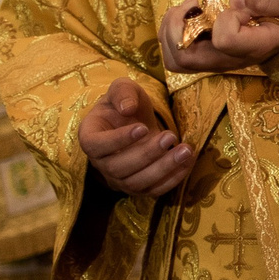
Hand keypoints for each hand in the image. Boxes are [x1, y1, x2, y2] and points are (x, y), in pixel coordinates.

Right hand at [78, 78, 194, 196]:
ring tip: (185, 150)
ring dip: (163, 169)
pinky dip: (172, 179)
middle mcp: (100, 164)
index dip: (118, 140)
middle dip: (147, 154)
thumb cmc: (125, 103)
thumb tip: (128, 108)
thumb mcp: (122, 88)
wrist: (135, 122)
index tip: (143, 127)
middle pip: (119, 168)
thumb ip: (122, 92)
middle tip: (170, 136)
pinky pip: (153, 191)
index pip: (97, 146)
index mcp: (90, 137)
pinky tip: (188, 162)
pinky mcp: (138, 188)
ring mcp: (119, 179)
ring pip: (137, 183)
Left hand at [160, 0, 278, 74]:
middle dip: (178, 26)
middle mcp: (228, 60)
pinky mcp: (203, 60)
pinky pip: (174, 58)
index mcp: (252, 47)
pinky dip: (170, 35)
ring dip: (170, 31)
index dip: (225, 18)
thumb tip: (236, 1)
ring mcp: (213, 64)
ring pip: (175, 60)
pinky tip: (185, 17)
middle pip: (186, 56)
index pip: (225, 40)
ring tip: (185, 11)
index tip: (237, 8)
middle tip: (192, 5)